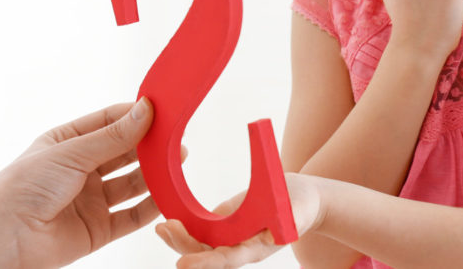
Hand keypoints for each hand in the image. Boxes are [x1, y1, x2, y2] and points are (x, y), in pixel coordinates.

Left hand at [0, 99, 159, 268]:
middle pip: (123, 153)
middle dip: (149, 145)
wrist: (4, 240)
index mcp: (66, 143)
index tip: (162, 109)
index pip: (108, 122)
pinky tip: (168, 195)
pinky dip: (151, 207)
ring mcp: (90, 200)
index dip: (134, 116)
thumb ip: (113, 137)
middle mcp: (80, 170)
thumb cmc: (24, 188)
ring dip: (154, 174)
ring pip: (131, 183)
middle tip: (176, 138)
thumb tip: (146, 110)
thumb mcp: (71, 153)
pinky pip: (131, 216)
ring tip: (178, 162)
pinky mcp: (97, 230)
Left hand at [156, 173, 322, 268]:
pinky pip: (202, 231)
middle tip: (164, 229)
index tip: (183, 264)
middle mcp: (239, 248)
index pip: (227, 259)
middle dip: (184, 246)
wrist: (301, 200)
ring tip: (160, 227)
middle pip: (207, 254)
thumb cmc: (302, 205)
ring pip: (200, 245)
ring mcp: (230, 239)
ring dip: (179, 239)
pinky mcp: (225, 226)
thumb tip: (277, 234)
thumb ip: (289, 221)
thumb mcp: (298, 210)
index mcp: (255, 249)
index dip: (205, 263)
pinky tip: (168, 221)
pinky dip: (185, 229)